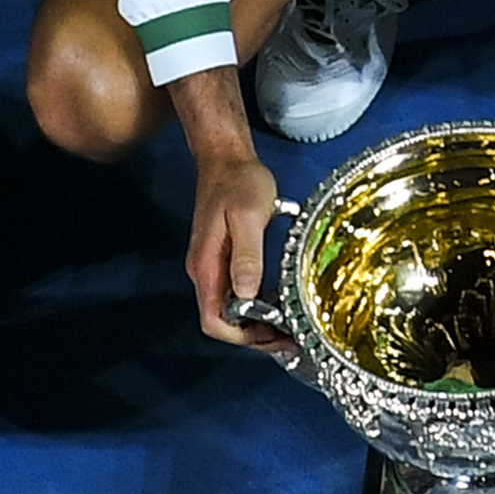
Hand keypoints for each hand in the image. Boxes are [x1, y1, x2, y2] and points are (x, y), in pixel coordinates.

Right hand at [172, 70, 289, 351]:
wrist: (225, 157)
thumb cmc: (238, 183)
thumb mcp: (248, 218)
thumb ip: (247, 256)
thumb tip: (246, 294)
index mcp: (206, 267)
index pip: (214, 321)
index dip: (242, 336)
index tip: (275, 335)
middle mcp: (204, 272)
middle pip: (222, 320)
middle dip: (254, 335)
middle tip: (290, 337)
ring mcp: (211, 266)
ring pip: (230, 309)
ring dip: (257, 322)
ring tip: (289, 325)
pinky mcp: (221, 258)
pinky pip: (235, 292)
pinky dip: (256, 304)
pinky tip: (279, 301)